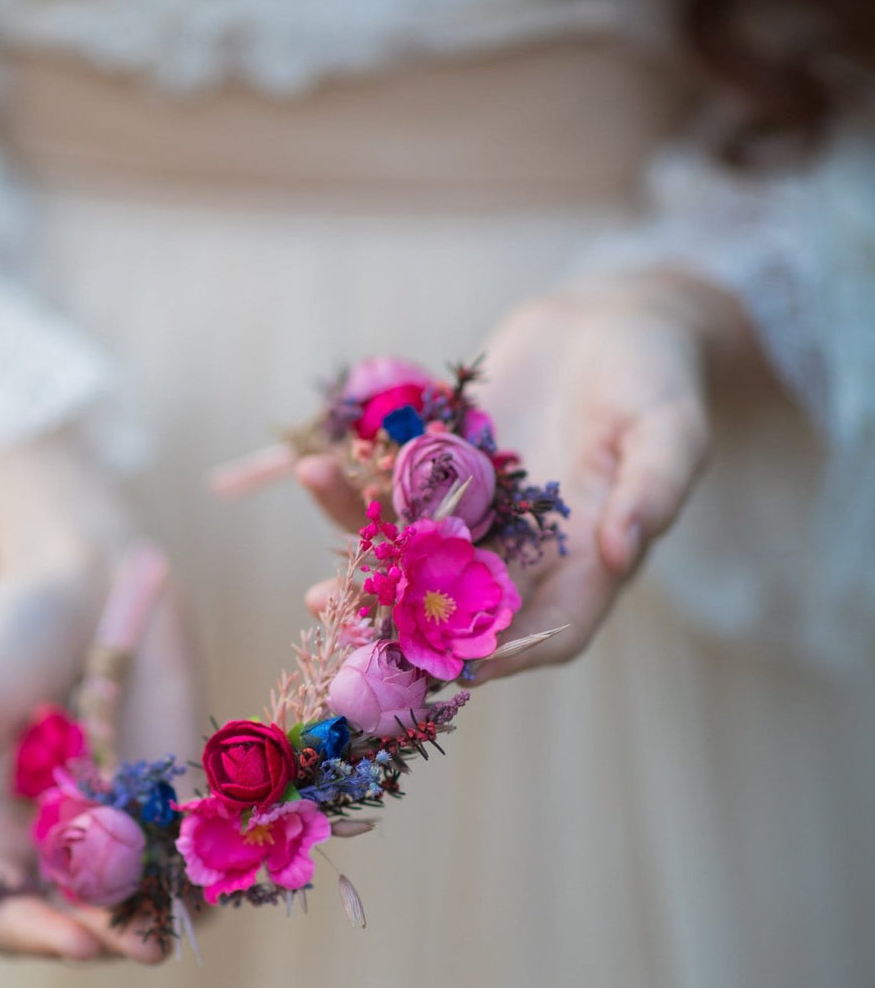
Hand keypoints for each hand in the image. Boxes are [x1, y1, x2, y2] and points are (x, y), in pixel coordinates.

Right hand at [0, 440, 198, 961]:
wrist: (91, 575)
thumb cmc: (6, 635)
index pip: (8, 915)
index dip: (39, 936)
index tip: (78, 941)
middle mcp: (54, 842)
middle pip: (82, 919)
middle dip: (113, 935)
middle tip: (149, 946)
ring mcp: (120, 823)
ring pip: (142, 900)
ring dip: (166, 915)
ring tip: (190, 916)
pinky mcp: (175, 799)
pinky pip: (193, 859)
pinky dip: (209, 876)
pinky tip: (227, 879)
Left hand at [298, 273, 746, 677]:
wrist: (611, 324)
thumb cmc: (659, 379)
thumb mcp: (674, 428)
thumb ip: (654, 488)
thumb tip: (623, 548)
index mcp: (589, 565)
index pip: (553, 631)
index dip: (510, 652)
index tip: (459, 663)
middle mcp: (527, 555)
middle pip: (465, 607)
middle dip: (400, 619)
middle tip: (340, 613)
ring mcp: (480, 518)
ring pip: (415, 554)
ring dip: (360, 555)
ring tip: (313, 551)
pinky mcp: (445, 476)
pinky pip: (393, 493)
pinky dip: (354, 488)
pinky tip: (313, 468)